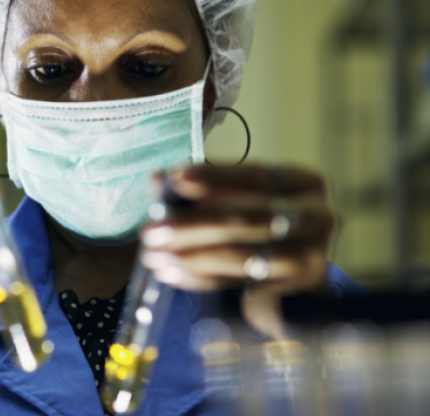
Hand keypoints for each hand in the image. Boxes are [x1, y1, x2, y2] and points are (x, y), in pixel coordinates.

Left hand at [140, 164, 333, 337]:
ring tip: (155, 256)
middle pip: (245, 216)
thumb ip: (200, 193)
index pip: (253, 175)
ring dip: (191, 254)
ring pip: (242, 253)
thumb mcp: (233, 207)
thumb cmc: (257, 239)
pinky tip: (175, 274)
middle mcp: (315, 214)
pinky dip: (203, 277)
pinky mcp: (297, 290)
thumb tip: (158, 180)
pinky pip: (242, 281)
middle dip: (190, 223)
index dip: (213, 177)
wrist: (290, 291)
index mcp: (301, 182)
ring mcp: (313, 253)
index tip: (175, 178)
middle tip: (150, 230)